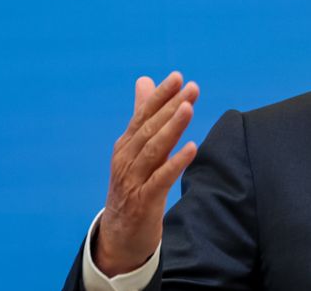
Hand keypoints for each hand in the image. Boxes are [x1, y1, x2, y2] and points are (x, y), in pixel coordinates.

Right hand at [95, 72, 199, 275]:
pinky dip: (175, 163)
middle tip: (192, 87)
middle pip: (150, 129)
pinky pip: (161, 179)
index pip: (143, 115)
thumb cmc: (132, 185)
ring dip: (172, 128)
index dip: (160, 96)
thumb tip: (145, 80)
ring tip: (188, 109)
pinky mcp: (143, 201)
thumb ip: (143, 115)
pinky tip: (191, 148)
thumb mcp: (136, 149)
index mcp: (126, 144)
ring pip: (153, 150)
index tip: (178, 77)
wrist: (119, 234)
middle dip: (171, 106)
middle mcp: (126, 159)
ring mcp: (133, 180)